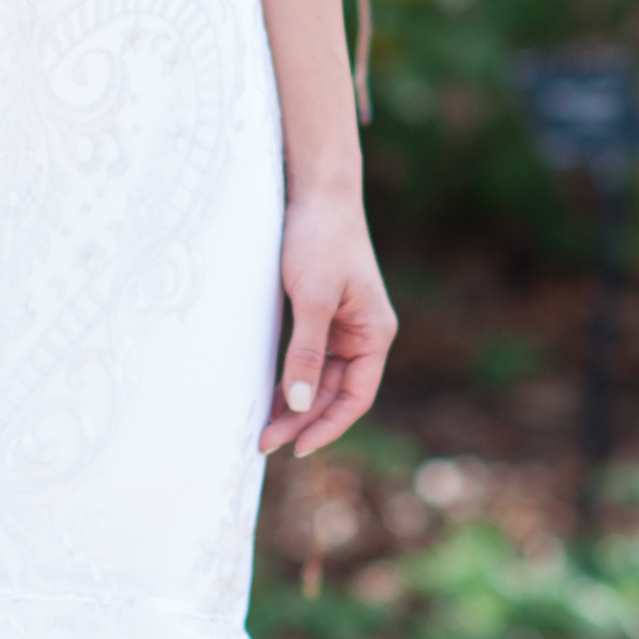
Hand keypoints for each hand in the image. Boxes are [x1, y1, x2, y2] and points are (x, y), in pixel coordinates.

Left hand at [260, 195, 395, 459]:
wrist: (315, 191)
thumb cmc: (320, 239)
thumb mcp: (313, 299)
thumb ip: (307, 353)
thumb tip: (301, 404)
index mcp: (374, 334)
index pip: (355, 397)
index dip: (327, 426)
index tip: (296, 448)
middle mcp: (362, 334)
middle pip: (335, 392)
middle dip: (303, 419)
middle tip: (265, 442)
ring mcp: (342, 325)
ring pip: (320, 378)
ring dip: (295, 402)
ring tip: (264, 426)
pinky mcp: (321, 314)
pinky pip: (308, 357)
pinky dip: (290, 377)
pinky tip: (269, 392)